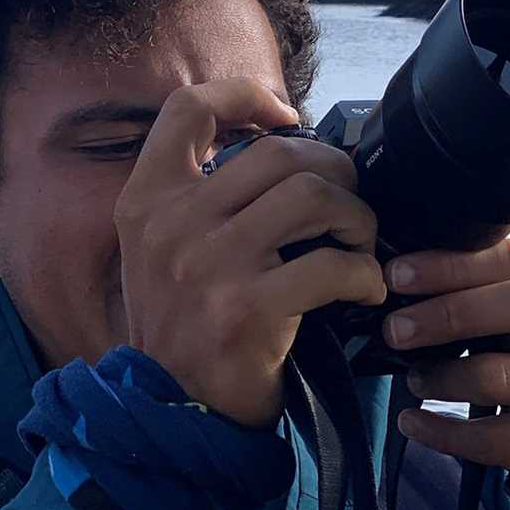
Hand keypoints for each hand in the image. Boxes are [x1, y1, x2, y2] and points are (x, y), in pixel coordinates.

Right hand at [115, 79, 387, 427]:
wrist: (171, 415)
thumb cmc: (182, 326)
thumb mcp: (161, 249)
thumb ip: (200, 194)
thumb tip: (282, 140)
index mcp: (145, 200)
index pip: (187, 108)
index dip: (244, 94)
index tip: (286, 116)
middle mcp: (171, 224)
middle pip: (277, 151)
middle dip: (333, 171)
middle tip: (348, 203)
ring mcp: (207, 265)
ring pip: (312, 195)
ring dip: (355, 216)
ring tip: (358, 244)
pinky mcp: (247, 311)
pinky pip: (331, 265)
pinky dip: (364, 274)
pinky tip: (364, 289)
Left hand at [383, 229, 509, 486]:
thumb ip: (490, 270)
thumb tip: (409, 260)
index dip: (450, 266)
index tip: (396, 275)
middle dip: (448, 314)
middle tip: (395, 328)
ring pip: (503, 378)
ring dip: (444, 377)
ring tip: (412, 376)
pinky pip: (498, 438)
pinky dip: (445, 433)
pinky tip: (414, 422)